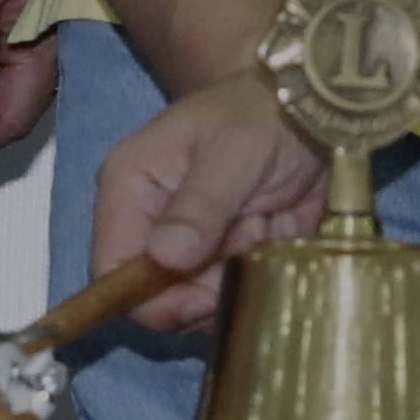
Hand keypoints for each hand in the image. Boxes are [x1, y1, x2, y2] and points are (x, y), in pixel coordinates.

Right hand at [91, 63, 332, 335]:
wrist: (308, 113)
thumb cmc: (263, 114)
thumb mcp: (237, 149)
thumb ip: (201, 203)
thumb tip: (164, 258)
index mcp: (129, 187)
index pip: (111, 267)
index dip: (147, 297)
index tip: (201, 296)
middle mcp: (146, 224)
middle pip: (152, 297)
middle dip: (205, 285)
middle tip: (249, 236)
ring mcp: (182, 247)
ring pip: (193, 306)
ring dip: (235, 280)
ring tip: (262, 225)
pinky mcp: (217, 263)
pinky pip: (226, 300)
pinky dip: (254, 280)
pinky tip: (271, 237)